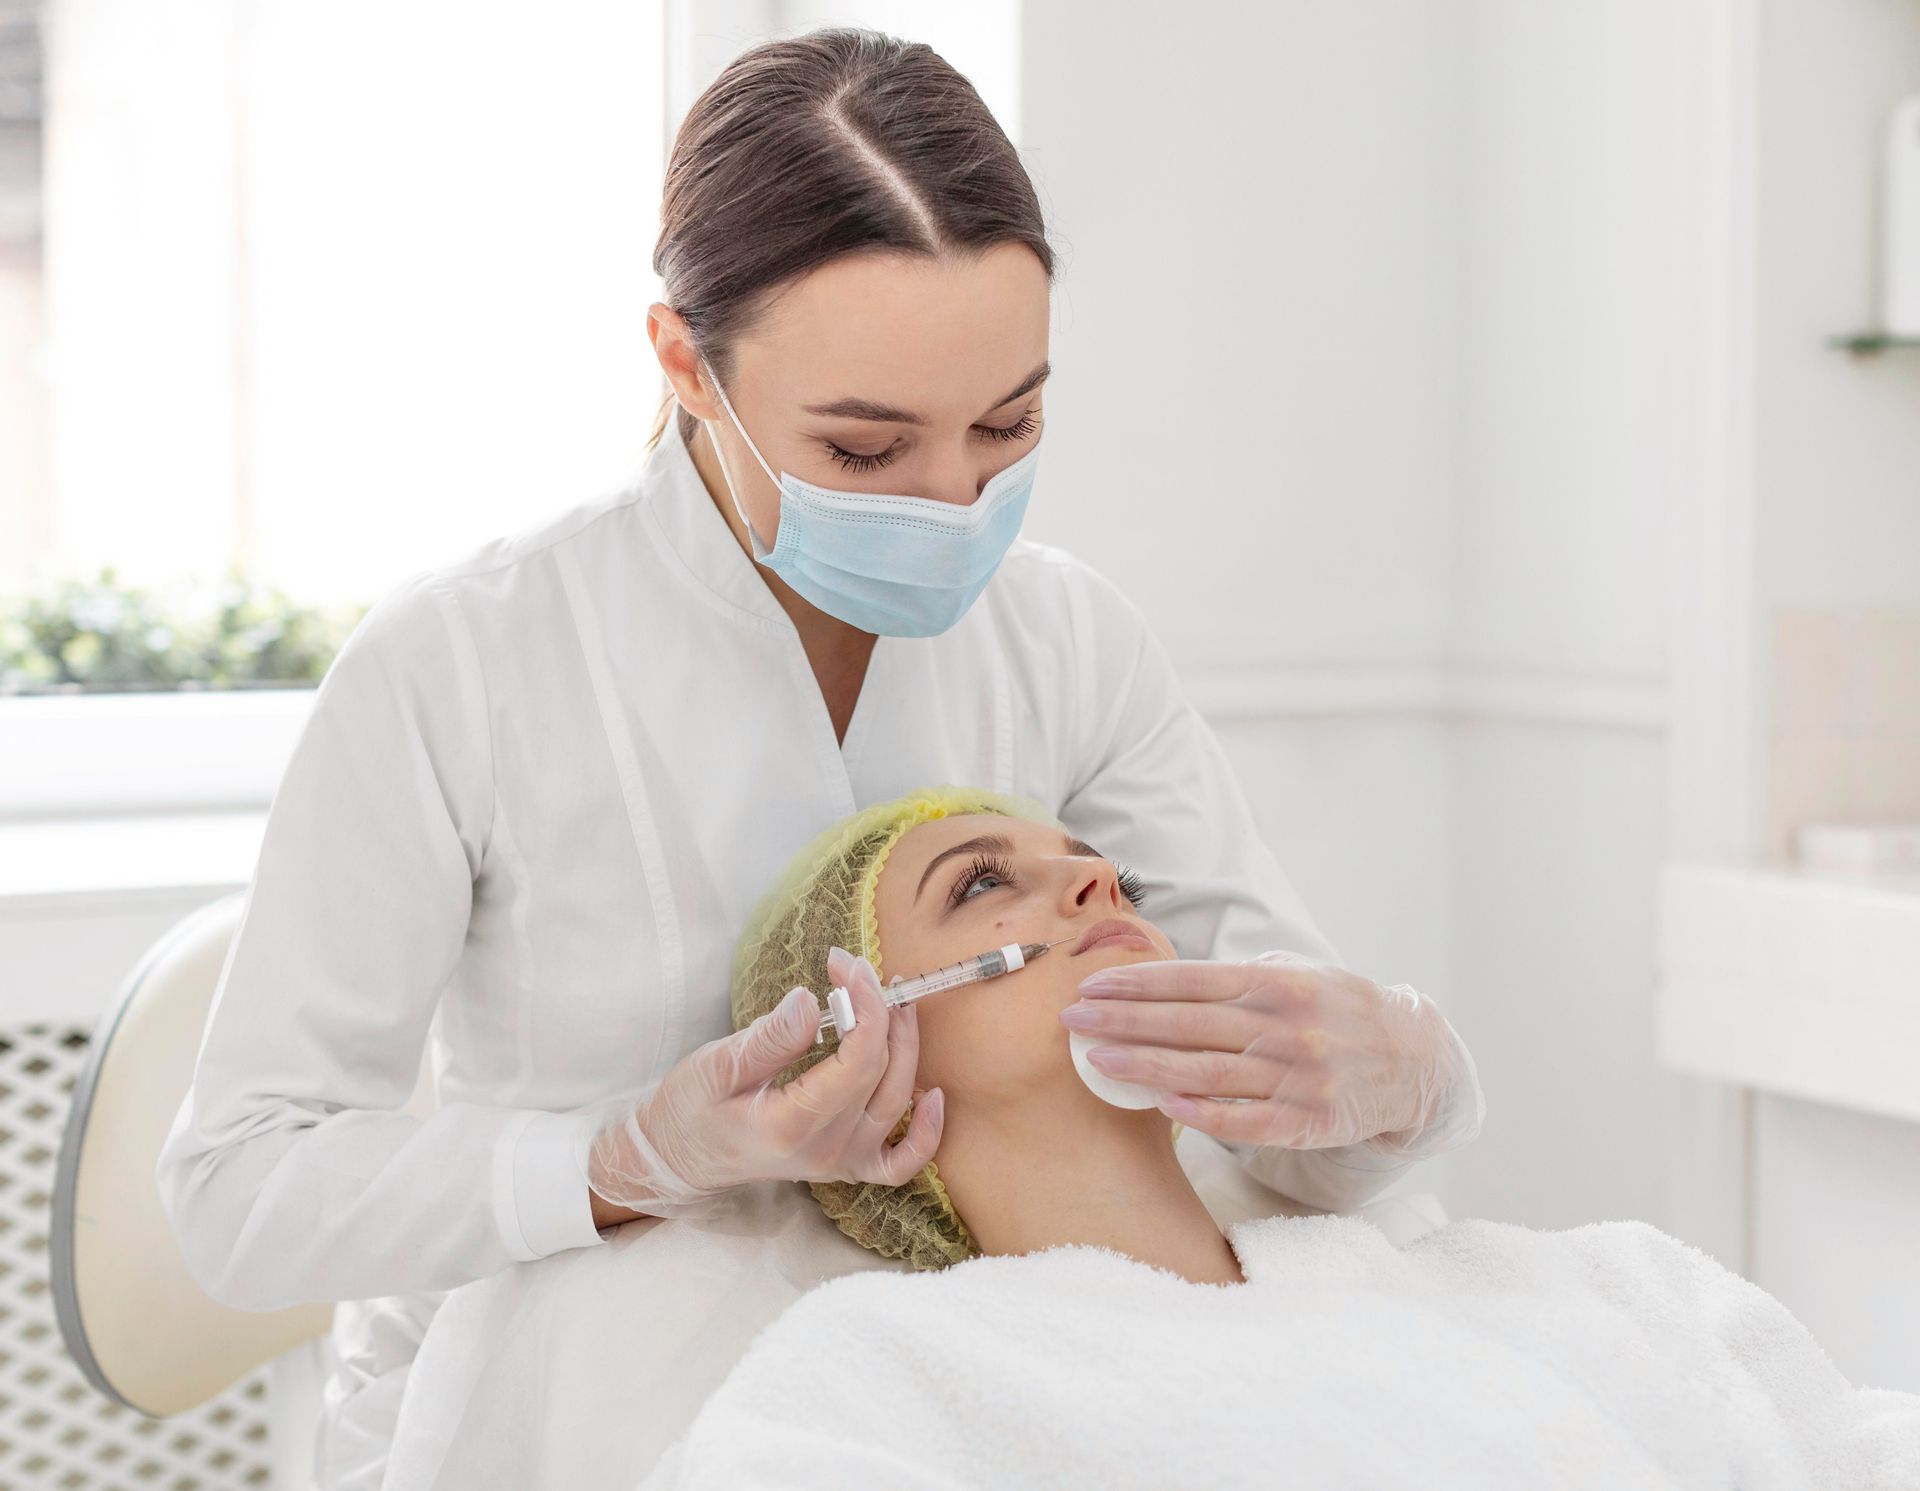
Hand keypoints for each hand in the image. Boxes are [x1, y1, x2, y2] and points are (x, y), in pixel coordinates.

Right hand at [586, 946, 944, 1217]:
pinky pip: (902, 1162)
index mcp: (792, 1126)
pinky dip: (927, 1134)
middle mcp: (824, 1152)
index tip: (845, 964)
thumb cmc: (690, 1109)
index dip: (864, 1005)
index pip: (857, 1062)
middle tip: (860, 970)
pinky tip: (932, 1096)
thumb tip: (809, 1000)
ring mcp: (840, 1163)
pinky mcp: (846, 1167)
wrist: (679, 1156)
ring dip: (906, 1048)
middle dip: (881, 1012)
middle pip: (882, 1075)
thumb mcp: (716, 1067)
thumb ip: (769, 1038)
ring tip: (895, 1002)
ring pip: (898, 1103)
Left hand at [1058, 951, 1479, 1155]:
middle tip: (1071, 1020)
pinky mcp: (1305, 1120)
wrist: (1413, 1059)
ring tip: (1097, 1061)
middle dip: (1122, 1021)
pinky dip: (1200, 1115)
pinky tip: (1161, 1106)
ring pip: (1205, 1072)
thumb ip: (1242, 978)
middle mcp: (1284, 1027)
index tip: (1091, 987)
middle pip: (1187, 1024)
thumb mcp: (1300, 974)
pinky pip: (1243, 1122)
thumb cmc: (1340, 1010)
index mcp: (1276, 984)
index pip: (1191, 982)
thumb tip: (1169, 981)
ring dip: (1144, 1066)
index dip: (1136, 984)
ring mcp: (1295, 1076)